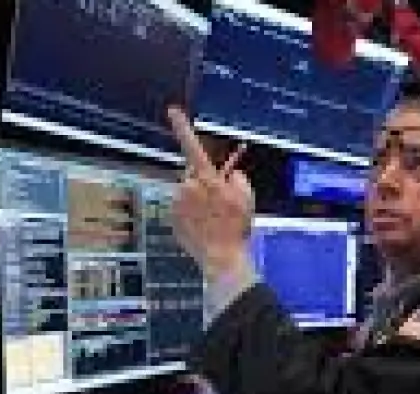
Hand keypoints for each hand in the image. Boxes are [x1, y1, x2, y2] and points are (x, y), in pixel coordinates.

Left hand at [166, 106, 253, 277]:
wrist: (222, 256)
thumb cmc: (237, 228)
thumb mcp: (248, 198)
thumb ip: (238, 179)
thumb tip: (229, 175)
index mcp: (207, 179)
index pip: (193, 147)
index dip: (182, 127)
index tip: (172, 110)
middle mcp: (187, 187)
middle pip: (194, 175)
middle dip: (204, 182)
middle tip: (219, 201)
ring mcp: (177, 203)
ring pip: (187, 193)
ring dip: (198, 200)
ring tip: (213, 219)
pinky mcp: (171, 217)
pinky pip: (181, 209)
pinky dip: (190, 214)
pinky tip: (203, 226)